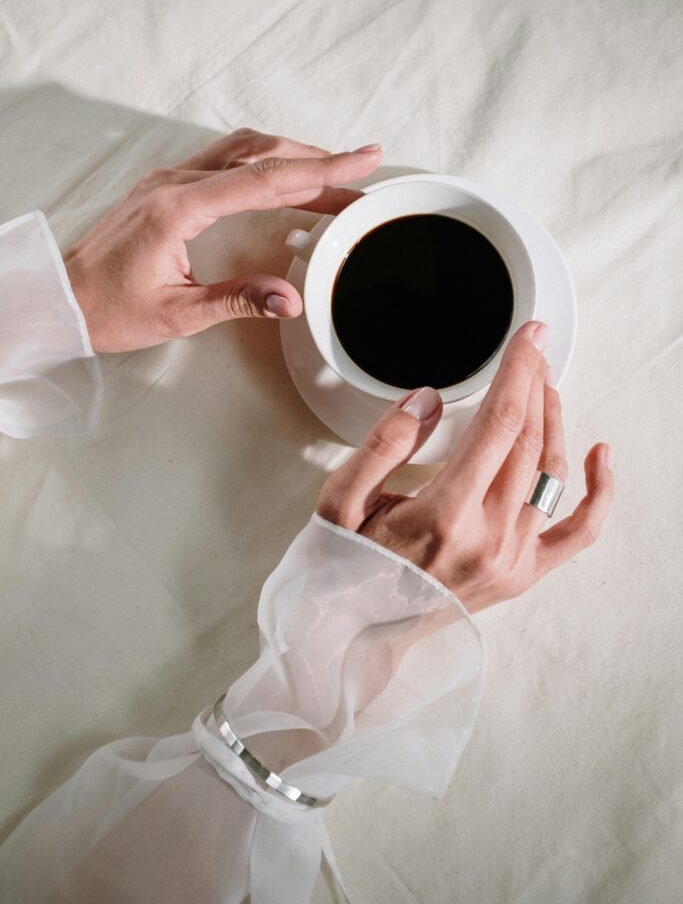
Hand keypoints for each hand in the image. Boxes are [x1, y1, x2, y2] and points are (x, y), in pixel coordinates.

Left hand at [63, 128, 381, 352]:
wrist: (61, 297)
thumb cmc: (108, 308)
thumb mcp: (178, 313)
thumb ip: (238, 301)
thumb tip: (290, 300)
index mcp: (178, 208)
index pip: (264, 179)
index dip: (321, 169)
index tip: (362, 160)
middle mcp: (174, 182)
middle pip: (260, 155)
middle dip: (318, 163)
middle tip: (361, 176)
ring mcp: (169, 179)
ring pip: (243, 149)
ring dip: (291, 158)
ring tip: (332, 178)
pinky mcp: (167, 186)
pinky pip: (224, 160)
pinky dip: (263, 164)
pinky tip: (283, 178)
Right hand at [317, 322, 613, 612]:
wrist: (357, 636)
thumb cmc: (348, 568)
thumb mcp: (339, 502)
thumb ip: (383, 445)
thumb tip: (428, 402)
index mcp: (444, 516)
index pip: (499, 424)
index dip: (518, 372)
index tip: (529, 338)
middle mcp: (488, 539)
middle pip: (530, 441)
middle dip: (535, 386)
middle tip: (532, 353)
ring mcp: (512, 560)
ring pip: (552, 472)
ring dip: (554, 421)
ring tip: (544, 390)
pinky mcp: (523, 576)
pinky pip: (579, 532)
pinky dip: (599, 492)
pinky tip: (601, 454)